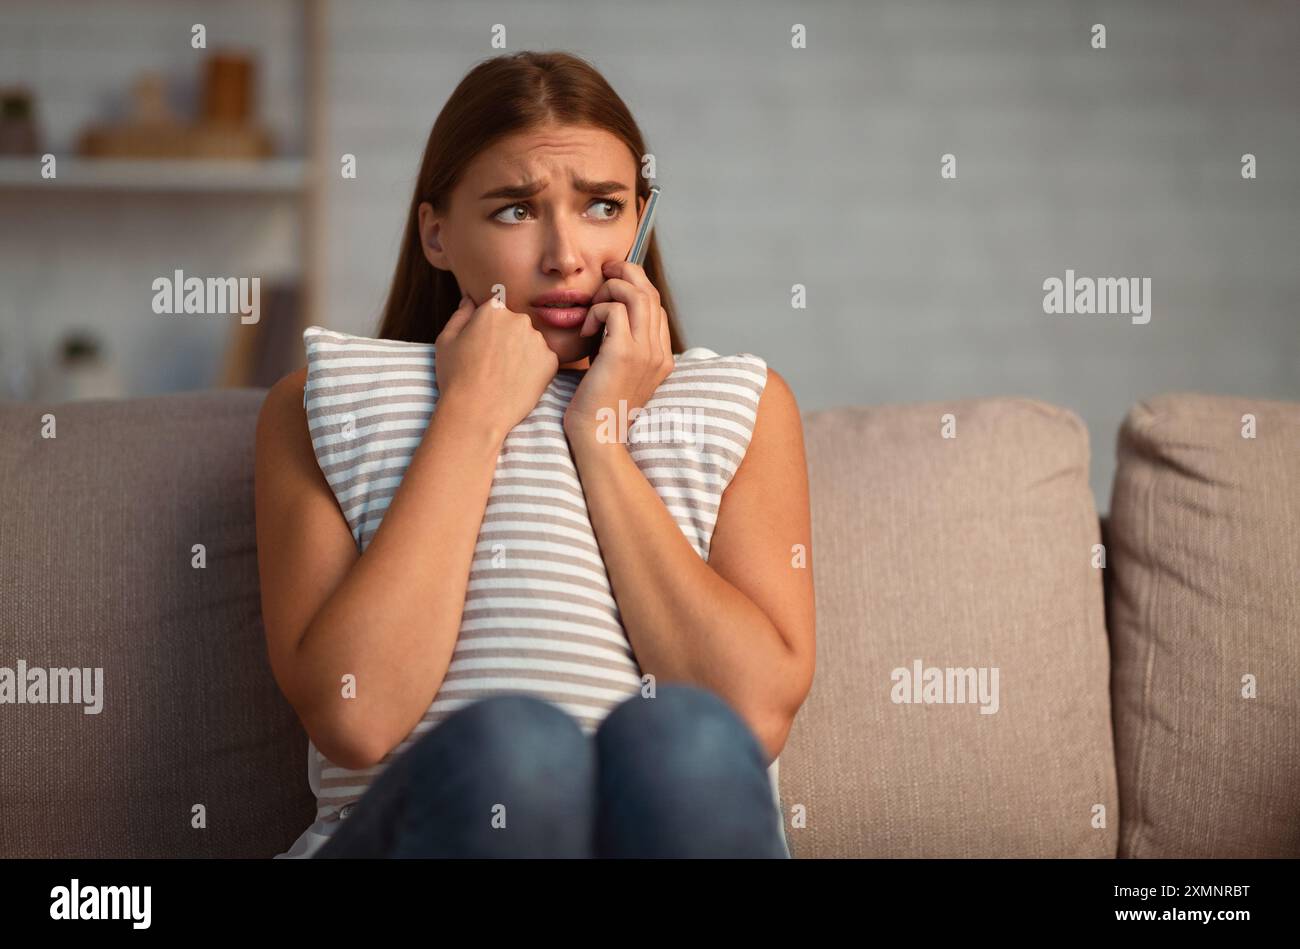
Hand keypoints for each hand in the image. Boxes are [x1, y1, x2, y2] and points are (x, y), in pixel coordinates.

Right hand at [434, 293, 558, 440]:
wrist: (476, 412)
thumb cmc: (456, 377)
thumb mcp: (446, 341)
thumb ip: (460, 315)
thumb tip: (470, 300)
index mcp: (493, 310)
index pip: (496, 311)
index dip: (488, 331)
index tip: (482, 348)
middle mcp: (519, 319)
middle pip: (516, 325)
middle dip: (508, 339)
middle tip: (494, 364)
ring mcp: (537, 340)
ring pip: (531, 342)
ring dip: (522, 353)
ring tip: (506, 376)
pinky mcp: (551, 361)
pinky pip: (544, 360)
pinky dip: (535, 370)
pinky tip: (518, 383)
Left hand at [564, 260, 673, 442]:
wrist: (597, 437)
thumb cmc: (597, 407)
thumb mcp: (615, 370)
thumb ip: (619, 344)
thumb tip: (606, 315)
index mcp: (662, 357)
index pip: (656, 306)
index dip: (635, 286)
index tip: (611, 283)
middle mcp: (659, 352)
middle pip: (651, 293)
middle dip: (626, 274)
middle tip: (604, 272)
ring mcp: (645, 352)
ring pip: (636, 294)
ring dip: (610, 289)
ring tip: (592, 306)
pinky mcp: (624, 353)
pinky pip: (613, 309)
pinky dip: (596, 311)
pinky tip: (585, 331)